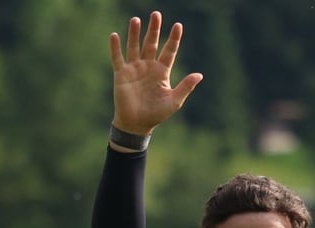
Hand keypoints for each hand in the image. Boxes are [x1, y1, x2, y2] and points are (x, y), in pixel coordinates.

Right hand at [109, 11, 202, 136]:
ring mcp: (134, 69)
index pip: (169, 51)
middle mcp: (148, 66)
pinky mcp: (121, 74)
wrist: (137, 125)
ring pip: (135, 47)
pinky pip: (118, 58)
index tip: (178, 25)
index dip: (174, 39)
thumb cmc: (156, 114)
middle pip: (151, 43)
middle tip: (156, 14)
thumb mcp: (174, 101)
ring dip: (135, 33)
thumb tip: (200, 75)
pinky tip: (115, 35)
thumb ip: (185, 87)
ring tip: (136, 20)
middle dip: (154, 29)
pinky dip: (115, 48)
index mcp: (162, 71)